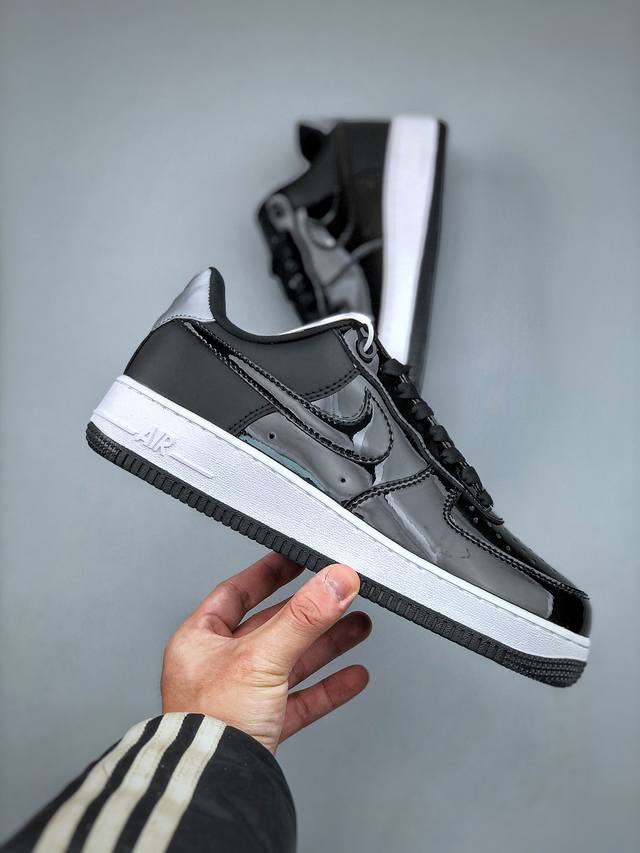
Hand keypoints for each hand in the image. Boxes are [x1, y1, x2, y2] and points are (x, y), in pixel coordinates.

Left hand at [161, 553, 370, 753]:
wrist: (212, 788)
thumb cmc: (210, 725)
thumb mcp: (261, 657)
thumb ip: (304, 617)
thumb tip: (335, 580)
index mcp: (199, 641)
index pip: (236, 593)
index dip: (268, 574)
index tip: (295, 558)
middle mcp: (217, 667)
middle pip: (272, 627)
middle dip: (312, 613)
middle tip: (340, 594)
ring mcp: (241, 698)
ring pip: (291, 662)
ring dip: (327, 645)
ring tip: (358, 627)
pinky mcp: (262, 728)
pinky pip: (301, 700)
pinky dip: (328, 687)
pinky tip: (353, 677)